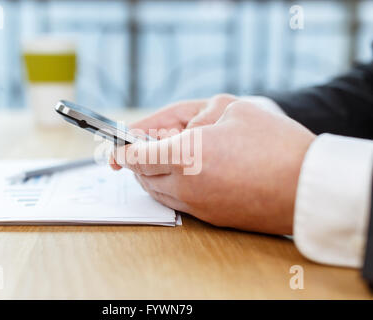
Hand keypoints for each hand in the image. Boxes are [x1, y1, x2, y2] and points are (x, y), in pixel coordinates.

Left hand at [113, 101, 315, 234]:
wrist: (308, 188)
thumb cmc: (276, 144)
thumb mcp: (235, 110)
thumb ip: (197, 116)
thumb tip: (179, 130)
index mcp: (186, 154)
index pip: (137, 154)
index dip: (121, 149)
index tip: (114, 147)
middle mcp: (185, 184)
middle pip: (143, 175)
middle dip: (136, 160)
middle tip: (137, 148)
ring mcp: (198, 205)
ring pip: (158, 191)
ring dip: (151, 175)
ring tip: (158, 159)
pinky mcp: (211, 217)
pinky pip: (177, 202)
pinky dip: (170, 187)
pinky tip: (183, 174)